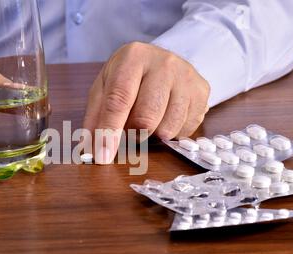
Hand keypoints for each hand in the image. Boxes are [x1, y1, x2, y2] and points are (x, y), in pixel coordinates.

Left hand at [83, 42, 209, 163]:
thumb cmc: (129, 77)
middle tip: (130, 130)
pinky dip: (171, 133)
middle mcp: (164, 63)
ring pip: (167, 128)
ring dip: (153, 135)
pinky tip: (165, 118)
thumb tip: (90, 150)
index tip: (102, 157)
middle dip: (133, 134)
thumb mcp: (105, 88)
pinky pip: (185, 130)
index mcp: (133, 57)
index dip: (109, 132)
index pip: (119, 100)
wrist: (164, 61)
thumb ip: (95, 117)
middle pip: (146, 118)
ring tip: (148, 121)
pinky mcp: (202, 91)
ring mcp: (187, 77)